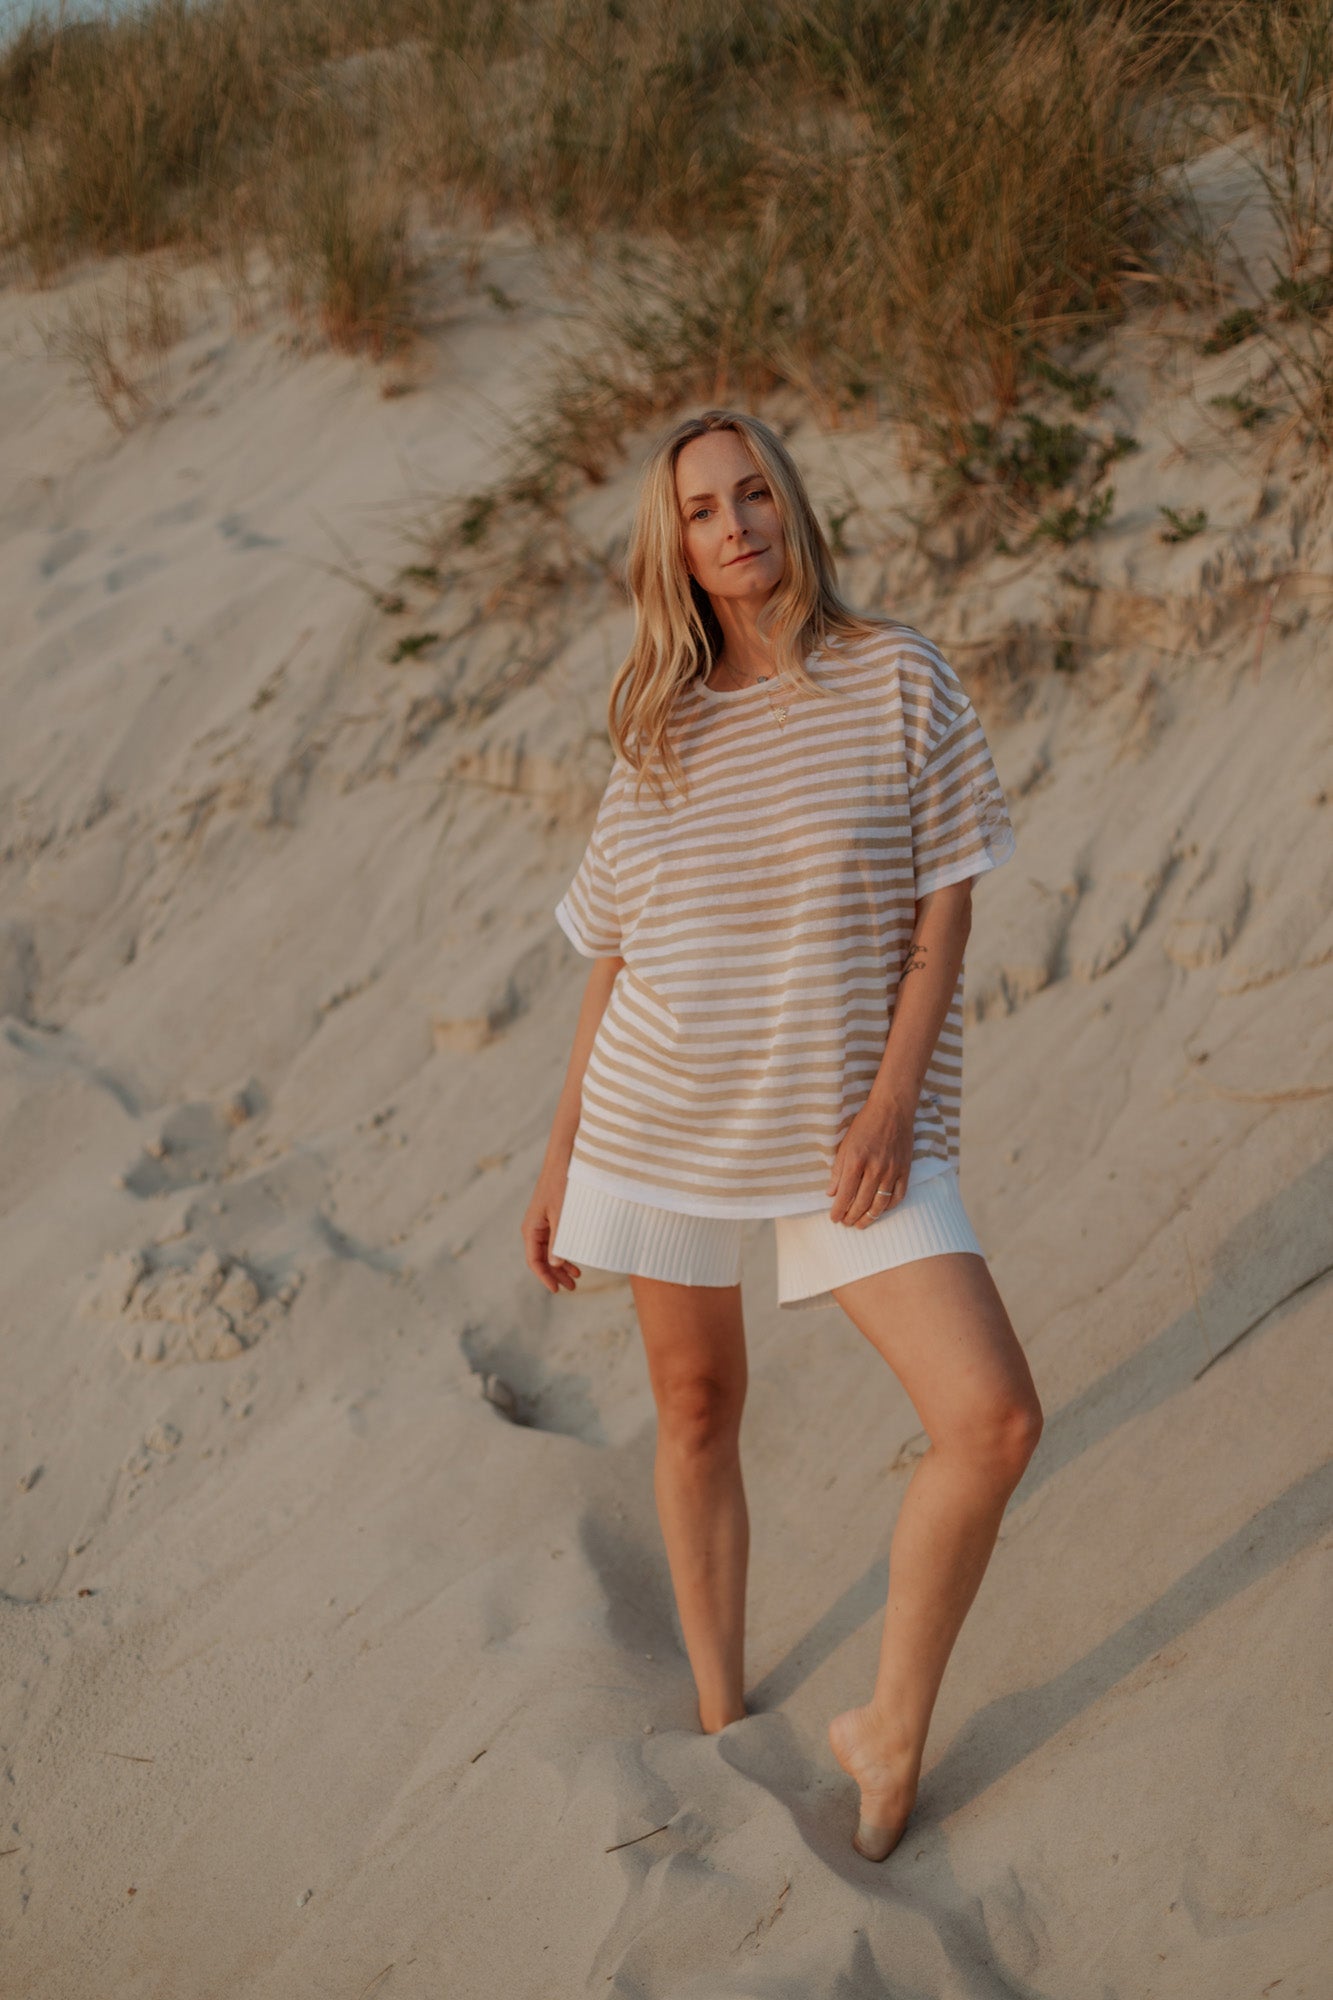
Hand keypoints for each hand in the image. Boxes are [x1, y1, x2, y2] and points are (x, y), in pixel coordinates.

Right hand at [521, 1164, 581, 1292]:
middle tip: (571, 1288)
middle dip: (555, 1275)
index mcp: (531, 1229)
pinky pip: (555, 1241)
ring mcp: (542, 1223)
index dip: (545, 1277)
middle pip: (542, 1259)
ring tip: (576, 1279)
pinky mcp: (551, 1218)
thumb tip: (555, 1264)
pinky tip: (574, 1261)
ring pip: (549, 1252)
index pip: (534, 1261)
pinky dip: (564, 1252)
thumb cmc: (561, 1185)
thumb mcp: (562, 1215)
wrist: (564, 1160)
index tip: (557, 1290)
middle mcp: (533, 1228)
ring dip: (561, 1266)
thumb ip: (558, 1240)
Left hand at [826, 1095, 914, 1227]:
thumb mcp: (845, 1145)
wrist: (892, 1110)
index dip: (838, 1210)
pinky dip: (889, 1207)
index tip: (834, 1218)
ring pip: (880, 1204)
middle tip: (846, 1223)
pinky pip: (898, 1196)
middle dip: (851, 1217)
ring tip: (861, 1224)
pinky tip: (881, 1210)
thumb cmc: (865, 1124)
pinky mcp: (905, 1170)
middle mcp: (875, 1169)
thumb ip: (838, 1171)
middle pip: (862, 1203)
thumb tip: (831, 1193)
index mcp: (856, 1161)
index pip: (845, 1194)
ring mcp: (892, 1171)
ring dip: (869, 1218)